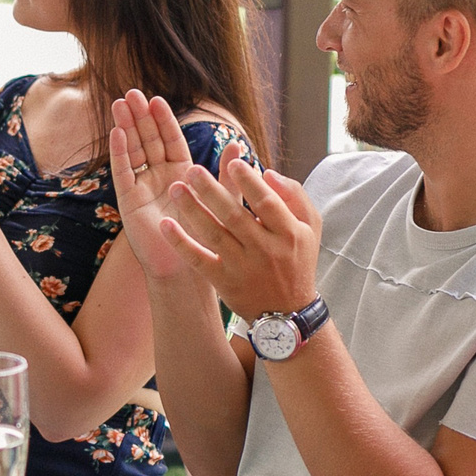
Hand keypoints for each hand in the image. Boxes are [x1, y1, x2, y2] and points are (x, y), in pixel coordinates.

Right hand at [110, 90, 237, 283]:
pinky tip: (117, 133)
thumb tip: (237, 144)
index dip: (162, 119)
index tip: (156, 99)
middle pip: (147, 139)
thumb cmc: (206, 236)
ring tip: (120, 103)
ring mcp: (142, 186)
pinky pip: (123, 172)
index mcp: (181, 171)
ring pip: (133, 150)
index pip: (170, 139)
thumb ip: (226, 173)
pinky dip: (120, 152)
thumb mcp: (221, 200)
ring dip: (126, 127)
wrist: (187, 267)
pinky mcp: (129, 200)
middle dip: (140, 116)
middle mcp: (159, 176)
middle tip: (132, 93)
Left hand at [155, 154, 321, 319]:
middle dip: (211, 190)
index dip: (248, 181)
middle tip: (192, 170)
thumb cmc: (297, 260)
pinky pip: (198, 260)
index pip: (265, 201)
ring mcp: (242, 266)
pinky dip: (180, 243)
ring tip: (175, 189)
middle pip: (234, 215)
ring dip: (192, 210)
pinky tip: (165, 225)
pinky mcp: (223, 281)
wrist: (287, 313)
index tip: (232, 162)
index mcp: (288, 232)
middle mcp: (265, 249)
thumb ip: (294, 195)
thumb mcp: (310, 227)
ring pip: (213, 234)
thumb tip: (267, 172)